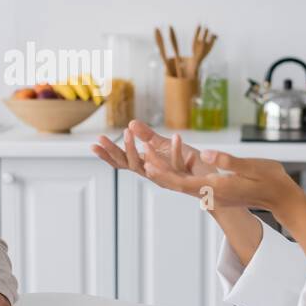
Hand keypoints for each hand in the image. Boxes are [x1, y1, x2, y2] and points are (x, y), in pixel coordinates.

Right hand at [92, 120, 208, 182]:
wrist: (213, 182)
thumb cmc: (188, 163)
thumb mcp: (164, 145)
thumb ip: (148, 136)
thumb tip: (131, 123)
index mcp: (147, 167)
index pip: (122, 162)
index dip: (107, 155)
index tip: (93, 145)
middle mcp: (155, 175)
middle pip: (130, 165)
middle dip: (116, 151)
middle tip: (103, 138)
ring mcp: (169, 178)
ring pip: (150, 168)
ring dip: (138, 150)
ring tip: (129, 132)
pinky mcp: (187, 178)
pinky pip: (179, 164)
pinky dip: (177, 151)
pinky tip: (177, 136)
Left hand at [139, 147, 299, 213]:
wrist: (282, 199)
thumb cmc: (271, 180)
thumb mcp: (252, 166)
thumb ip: (228, 161)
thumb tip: (205, 154)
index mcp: (217, 188)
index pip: (182, 182)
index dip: (163, 172)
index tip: (148, 159)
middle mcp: (211, 194)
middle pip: (176, 184)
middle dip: (157, 170)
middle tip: (141, 152)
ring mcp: (213, 195)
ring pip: (182, 185)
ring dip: (164, 171)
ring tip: (148, 155)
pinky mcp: (216, 192)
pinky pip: (191, 185)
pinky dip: (177, 174)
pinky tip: (170, 163)